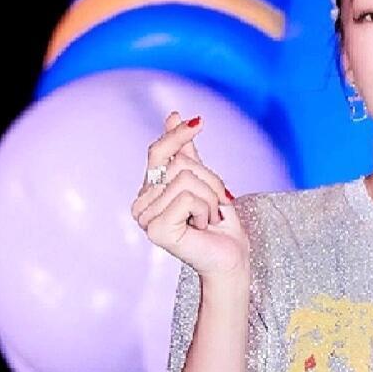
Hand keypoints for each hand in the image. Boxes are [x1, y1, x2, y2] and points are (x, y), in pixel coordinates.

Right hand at [130, 109, 249, 278]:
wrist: (230, 258)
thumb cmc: (218, 224)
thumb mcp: (204, 180)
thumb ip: (186, 152)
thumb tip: (172, 114)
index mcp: (149, 191)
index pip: (158, 151)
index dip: (177, 135)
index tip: (199, 123)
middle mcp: (142, 204)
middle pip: (179, 164)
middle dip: (209, 181)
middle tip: (214, 208)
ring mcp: (146, 218)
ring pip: (185, 179)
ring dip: (209, 199)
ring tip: (209, 219)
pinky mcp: (156, 230)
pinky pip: (186, 197)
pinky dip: (204, 210)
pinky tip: (202, 227)